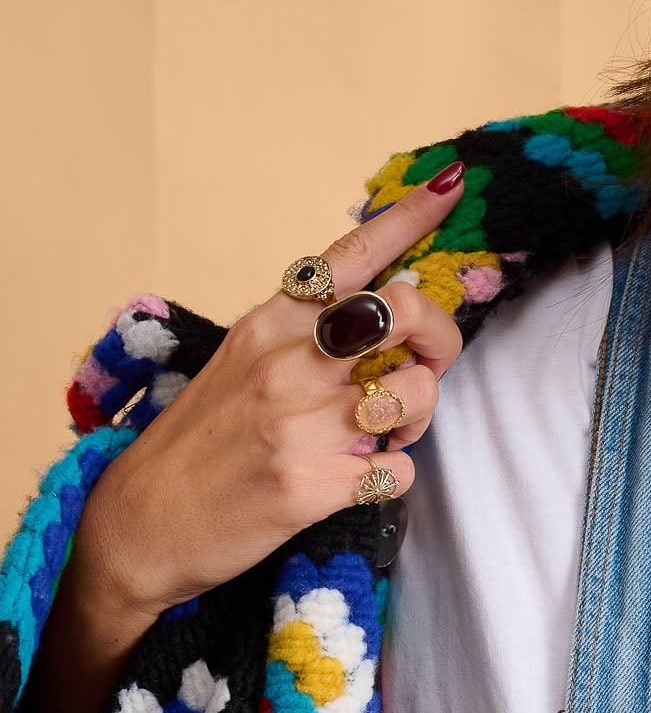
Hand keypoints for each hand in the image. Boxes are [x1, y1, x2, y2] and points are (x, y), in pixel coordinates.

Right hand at [68, 164, 466, 650]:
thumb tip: (376, 310)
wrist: (138, 526)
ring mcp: (299, 423)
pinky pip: (400, 469)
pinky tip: (360, 479)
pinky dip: (393, 476)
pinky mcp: (312, 484)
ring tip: (383, 433)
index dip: (409, 217)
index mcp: (269, 323)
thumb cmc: (197, 445)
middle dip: (438, 341)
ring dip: (417, 419)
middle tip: (423, 369)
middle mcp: (286, 362)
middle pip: (404, 314)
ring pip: (415, 395)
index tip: (451, 186)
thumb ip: (302, 335)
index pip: (350, 255)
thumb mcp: (238, 364)